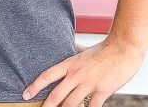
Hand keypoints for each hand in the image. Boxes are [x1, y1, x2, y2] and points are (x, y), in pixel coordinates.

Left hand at [23, 40, 144, 105]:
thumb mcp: (83, 50)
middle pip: (56, 94)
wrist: (122, 48)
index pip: (47, 76)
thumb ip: (75, 52)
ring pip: (71, 103)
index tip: (25, 94)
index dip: (35, 86)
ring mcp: (89, 84)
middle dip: (46, 105)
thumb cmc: (104, 49)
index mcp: (69, 64)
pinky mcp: (102, 91)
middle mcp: (76, 75)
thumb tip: (70, 47)